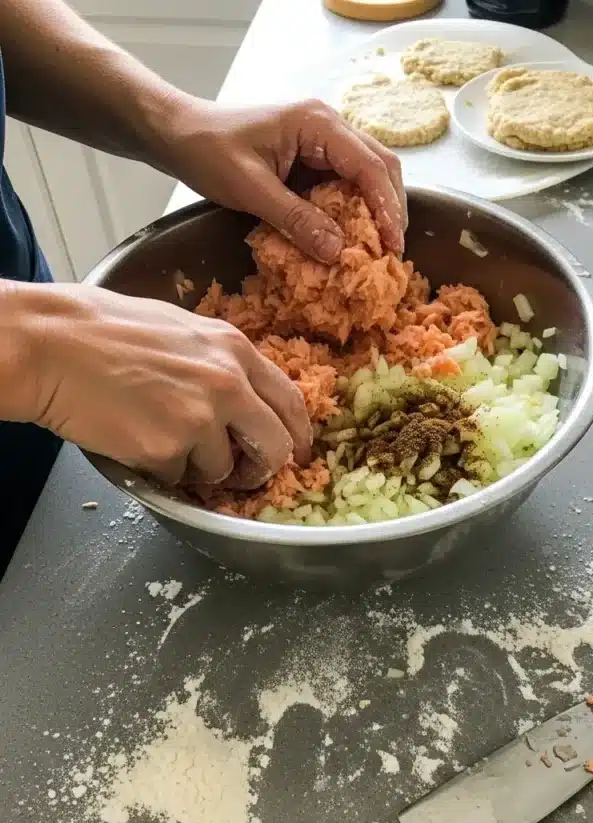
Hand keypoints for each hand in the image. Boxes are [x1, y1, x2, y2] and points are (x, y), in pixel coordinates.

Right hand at [6, 282, 310, 487]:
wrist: (51, 344)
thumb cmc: (102, 330)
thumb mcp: (180, 329)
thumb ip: (219, 362)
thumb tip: (242, 398)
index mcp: (234, 349)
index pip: (291, 401)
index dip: (296, 434)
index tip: (292, 451)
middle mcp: (228, 383)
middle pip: (276, 447)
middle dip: (262, 469)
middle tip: (243, 476)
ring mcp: (200, 418)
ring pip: (222, 469)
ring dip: (197, 468)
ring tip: (158, 437)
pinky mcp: (167, 449)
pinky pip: (178, 477)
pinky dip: (159, 470)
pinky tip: (134, 439)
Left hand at [159, 98, 407, 263]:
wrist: (178, 133)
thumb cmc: (207, 150)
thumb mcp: (249, 188)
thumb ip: (295, 218)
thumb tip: (337, 250)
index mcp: (318, 124)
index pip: (371, 165)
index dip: (387, 208)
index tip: (392, 247)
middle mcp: (329, 127)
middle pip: (380, 167)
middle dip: (391, 210)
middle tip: (391, 253)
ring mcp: (322, 142)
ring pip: (368, 176)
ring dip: (375, 212)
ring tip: (376, 250)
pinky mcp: (312, 160)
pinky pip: (345, 185)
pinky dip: (354, 212)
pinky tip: (351, 239)